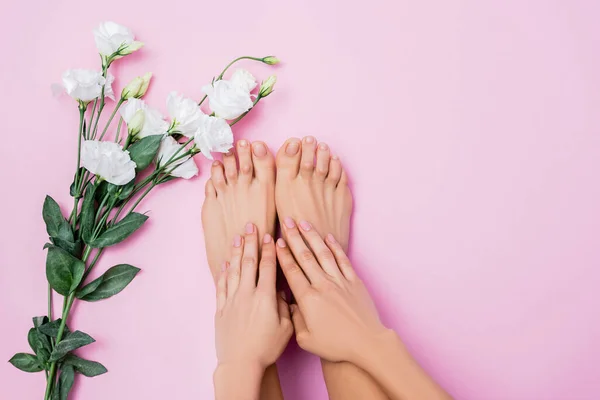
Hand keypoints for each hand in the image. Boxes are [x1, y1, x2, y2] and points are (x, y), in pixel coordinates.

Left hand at [215, 223, 292, 369]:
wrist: (240, 363)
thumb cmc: (266, 348)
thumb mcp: (286, 329)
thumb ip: (286, 308)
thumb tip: (283, 293)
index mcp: (265, 298)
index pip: (267, 267)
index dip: (269, 250)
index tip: (269, 235)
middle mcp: (247, 294)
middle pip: (248, 262)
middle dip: (250, 242)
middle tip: (251, 225)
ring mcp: (232, 300)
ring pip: (234, 270)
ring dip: (236, 252)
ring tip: (237, 236)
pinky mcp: (221, 309)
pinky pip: (221, 286)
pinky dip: (223, 272)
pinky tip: (225, 263)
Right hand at [276, 217, 388, 363]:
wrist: (367, 342)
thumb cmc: (336, 344)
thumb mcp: (306, 340)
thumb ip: (295, 320)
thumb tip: (290, 306)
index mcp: (308, 298)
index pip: (292, 271)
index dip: (283, 255)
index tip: (276, 242)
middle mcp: (322, 285)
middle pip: (305, 256)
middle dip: (294, 237)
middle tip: (286, 221)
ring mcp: (340, 281)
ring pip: (323, 253)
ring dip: (312, 237)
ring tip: (304, 222)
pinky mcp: (354, 282)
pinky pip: (343, 260)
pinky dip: (335, 247)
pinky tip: (328, 237)